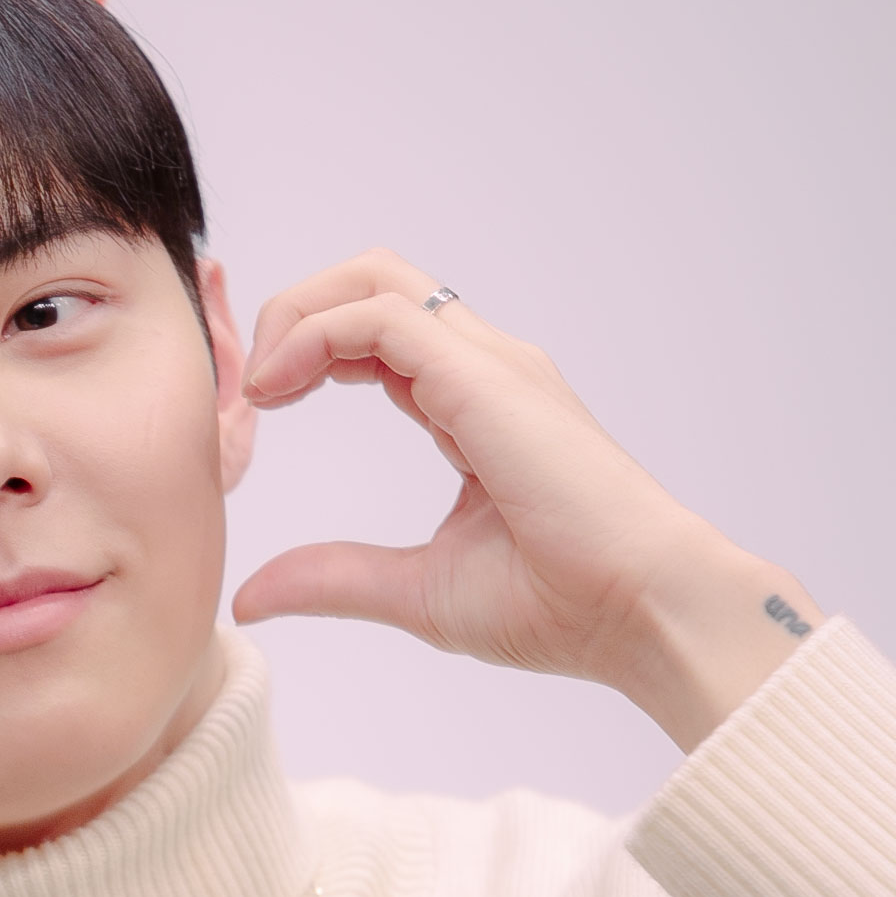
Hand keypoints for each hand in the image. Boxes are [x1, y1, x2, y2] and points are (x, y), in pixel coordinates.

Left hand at [232, 250, 822, 750]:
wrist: (645, 616)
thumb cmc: (562, 605)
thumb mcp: (416, 589)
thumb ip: (335, 578)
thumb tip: (250, 597)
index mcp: (472, 402)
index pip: (376, 332)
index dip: (304, 350)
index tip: (261, 409)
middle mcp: (484, 368)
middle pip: (372, 280)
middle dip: (293, 311)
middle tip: (252, 387)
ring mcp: (491, 365)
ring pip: (374, 280)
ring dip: (296, 317)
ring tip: (260, 389)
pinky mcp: (486, 379)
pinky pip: (381, 318)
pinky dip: (315, 337)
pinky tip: (281, 391)